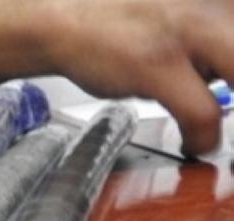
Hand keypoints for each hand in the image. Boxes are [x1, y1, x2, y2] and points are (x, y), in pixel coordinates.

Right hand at [43, 0, 233, 153]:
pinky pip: (204, 113)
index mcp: (224, 6)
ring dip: (233, 120)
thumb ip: (219, 48)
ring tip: (213, 134)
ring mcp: (190, 32)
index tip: (233, 92)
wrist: (66, 19)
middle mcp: (217, 8)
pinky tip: (196, 143)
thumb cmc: (126, 25)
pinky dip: (204, 137)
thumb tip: (231, 83)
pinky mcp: (158, 64)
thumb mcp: (191, 21)